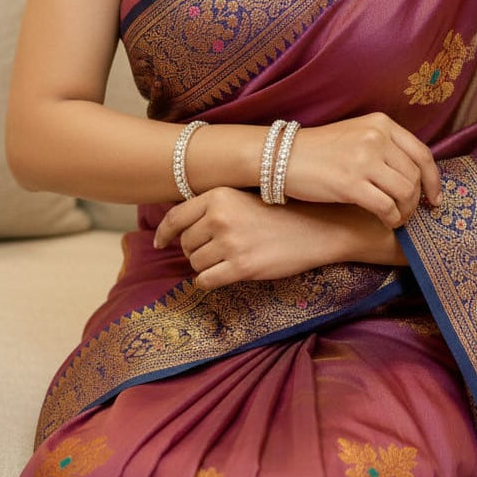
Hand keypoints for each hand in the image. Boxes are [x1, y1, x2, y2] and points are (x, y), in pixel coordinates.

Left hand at [154, 187, 402, 290]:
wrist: (316, 227)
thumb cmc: (280, 212)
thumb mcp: (244, 198)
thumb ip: (215, 206)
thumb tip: (181, 226)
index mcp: (218, 195)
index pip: (176, 217)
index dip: (164, 233)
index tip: (160, 242)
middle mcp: (220, 217)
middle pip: (186, 243)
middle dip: (194, 250)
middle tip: (214, 250)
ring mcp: (230, 243)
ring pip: (195, 263)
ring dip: (205, 266)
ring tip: (227, 259)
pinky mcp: (241, 267)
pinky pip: (206, 281)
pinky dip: (209, 281)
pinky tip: (223, 275)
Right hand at [284, 113, 440, 228]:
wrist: (281, 157)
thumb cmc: (320, 150)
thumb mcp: (357, 134)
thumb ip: (385, 147)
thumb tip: (415, 177)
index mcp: (381, 123)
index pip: (422, 154)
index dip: (433, 180)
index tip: (434, 199)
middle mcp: (376, 137)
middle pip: (415, 176)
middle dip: (416, 201)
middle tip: (409, 214)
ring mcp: (364, 160)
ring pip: (405, 193)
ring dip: (405, 212)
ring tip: (396, 219)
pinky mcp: (351, 184)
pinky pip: (387, 208)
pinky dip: (392, 220)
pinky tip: (386, 222)